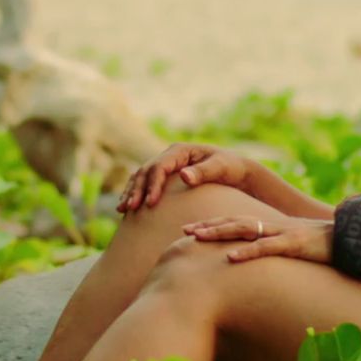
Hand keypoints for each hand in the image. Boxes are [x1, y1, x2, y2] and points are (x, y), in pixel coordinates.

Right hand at [117, 143, 250, 213]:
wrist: (237, 172)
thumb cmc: (231, 168)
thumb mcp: (221, 168)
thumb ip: (203, 172)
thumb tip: (184, 175)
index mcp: (180, 151)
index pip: (160, 167)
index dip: (153, 185)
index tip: (150, 204)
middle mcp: (170, 155)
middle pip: (146, 171)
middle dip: (137, 190)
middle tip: (130, 209)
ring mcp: (166, 165)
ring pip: (141, 177)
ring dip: (131, 192)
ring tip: (122, 210)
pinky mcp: (166, 176)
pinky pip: (145, 183)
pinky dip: (136, 194)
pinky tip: (128, 209)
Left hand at [182, 215, 333, 263]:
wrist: (353, 240)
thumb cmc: (324, 247)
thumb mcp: (296, 247)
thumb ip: (277, 248)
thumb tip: (259, 258)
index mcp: (272, 226)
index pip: (237, 222)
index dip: (214, 224)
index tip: (191, 228)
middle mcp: (274, 225)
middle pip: (235, 222)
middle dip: (209, 226)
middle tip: (184, 230)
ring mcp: (283, 232)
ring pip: (245, 229)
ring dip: (220, 232)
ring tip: (198, 237)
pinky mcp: (295, 244)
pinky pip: (267, 247)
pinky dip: (248, 251)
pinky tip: (231, 256)